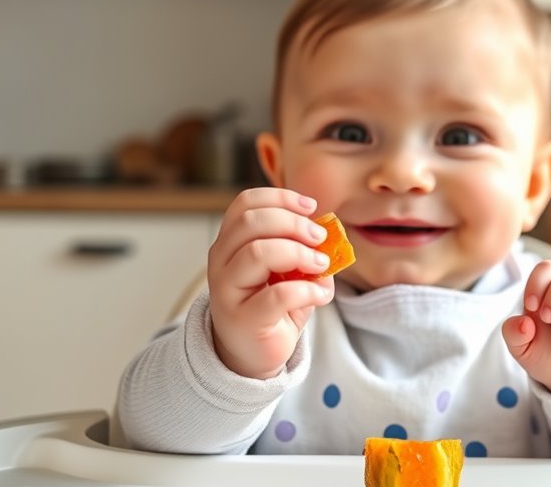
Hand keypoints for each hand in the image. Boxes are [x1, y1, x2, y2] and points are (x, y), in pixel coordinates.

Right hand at [207, 187, 334, 379]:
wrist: (253, 352)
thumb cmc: (271, 305)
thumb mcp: (288, 270)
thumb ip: (303, 250)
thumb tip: (329, 236)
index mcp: (230, 242)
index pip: (245, 204)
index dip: (280, 198)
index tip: (310, 207)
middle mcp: (221, 261)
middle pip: (251, 222)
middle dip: (293, 224)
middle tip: (320, 238)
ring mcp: (227, 290)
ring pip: (258, 252)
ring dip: (299, 253)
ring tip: (320, 266)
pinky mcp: (243, 319)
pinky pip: (278, 295)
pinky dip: (308, 291)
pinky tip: (320, 296)